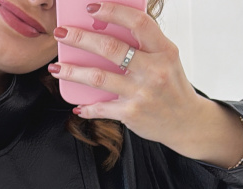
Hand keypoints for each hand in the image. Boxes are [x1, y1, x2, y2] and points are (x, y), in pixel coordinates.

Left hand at [47, 2, 242, 165]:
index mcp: (164, 50)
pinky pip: (101, 107)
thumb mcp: (167, 59)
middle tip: (60, 33)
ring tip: (56, 67)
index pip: (138, 22)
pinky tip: (77, 105)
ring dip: (72, 72)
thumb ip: (144, 45)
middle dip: (80, 38)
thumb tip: (107, 28)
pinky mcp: (132, 114)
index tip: (91, 6)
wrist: (186, 122)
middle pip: (110, 49)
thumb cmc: (171, 86)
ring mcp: (142, 93)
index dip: (113, 11)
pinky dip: (86, 107)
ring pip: (98, 77)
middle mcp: (153, 70)